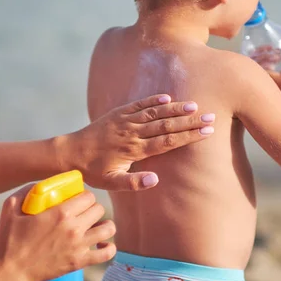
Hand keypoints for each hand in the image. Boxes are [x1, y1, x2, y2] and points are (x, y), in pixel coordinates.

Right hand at [0, 185, 115, 280]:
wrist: (12, 272)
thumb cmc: (10, 240)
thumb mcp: (10, 208)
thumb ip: (27, 191)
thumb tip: (43, 183)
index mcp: (60, 213)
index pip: (88, 196)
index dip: (84, 196)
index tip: (78, 200)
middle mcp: (74, 228)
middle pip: (99, 209)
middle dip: (92, 208)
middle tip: (84, 213)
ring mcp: (79, 246)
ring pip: (108, 228)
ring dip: (104, 225)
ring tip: (96, 226)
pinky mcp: (80, 262)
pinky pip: (107, 253)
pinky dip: (108, 248)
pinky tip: (100, 244)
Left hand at [67, 94, 214, 190]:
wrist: (69, 152)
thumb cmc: (92, 170)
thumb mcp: (111, 182)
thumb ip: (133, 183)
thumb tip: (156, 180)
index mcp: (133, 150)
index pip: (166, 142)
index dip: (188, 136)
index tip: (206, 132)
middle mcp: (132, 133)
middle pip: (166, 125)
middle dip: (190, 121)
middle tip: (210, 117)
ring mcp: (125, 121)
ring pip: (155, 113)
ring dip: (175, 109)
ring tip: (195, 106)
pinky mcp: (118, 113)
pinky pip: (139, 105)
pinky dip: (153, 100)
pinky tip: (167, 98)